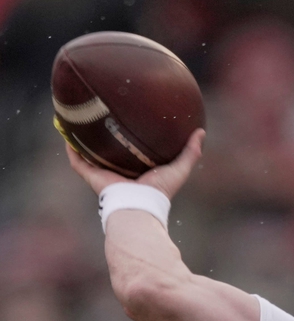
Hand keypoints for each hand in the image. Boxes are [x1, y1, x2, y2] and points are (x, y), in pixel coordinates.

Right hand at [66, 127, 204, 198]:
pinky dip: (71, 147)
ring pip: (90, 154)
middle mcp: (120, 173)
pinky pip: (77, 159)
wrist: (139, 205)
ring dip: (83, 139)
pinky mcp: (91, 177)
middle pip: (110, 152)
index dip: (130, 139)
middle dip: (105, 136)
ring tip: (78, 118)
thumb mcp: (179, 169)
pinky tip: (65, 131)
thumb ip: (190, 153)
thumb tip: (201, 131)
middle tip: (101, 115)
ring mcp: (104, 174)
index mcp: (138, 172)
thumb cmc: (159, 192)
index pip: (133, 153)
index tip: (129, 121)